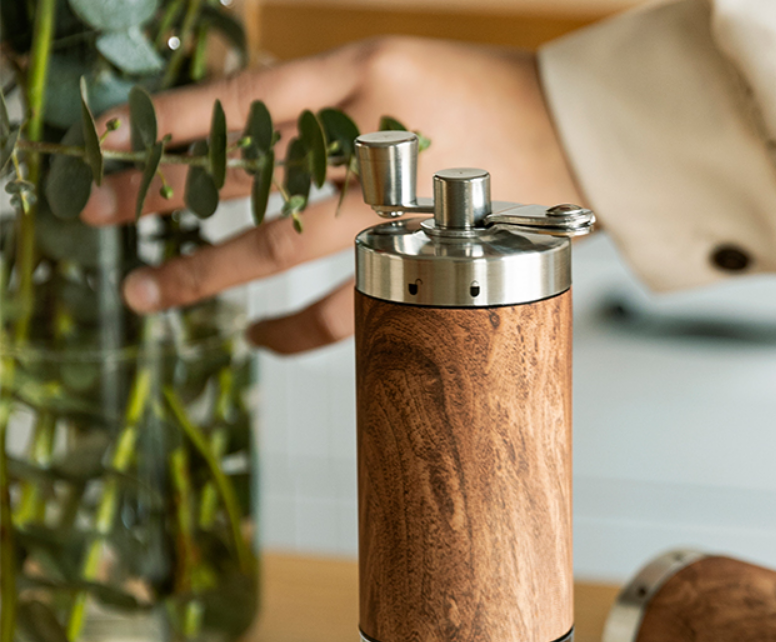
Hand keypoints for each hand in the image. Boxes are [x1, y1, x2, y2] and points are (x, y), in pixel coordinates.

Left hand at [82, 36, 583, 353]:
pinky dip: (297, 329)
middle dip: (164, 194)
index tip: (110, 139)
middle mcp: (374, 139)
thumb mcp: (401, 69)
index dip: (174, 120)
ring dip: (210, 273)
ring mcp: (396, 207)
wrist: (578, 133)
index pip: (248, 99)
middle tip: (98, 215)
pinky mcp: (421, 258)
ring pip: (285, 247)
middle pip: (248, 174)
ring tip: (149, 294)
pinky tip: (258, 339)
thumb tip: (246, 138)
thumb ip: (327, 104)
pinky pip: (347, 304)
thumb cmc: (489, 97)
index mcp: (366, 73)